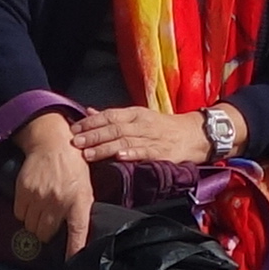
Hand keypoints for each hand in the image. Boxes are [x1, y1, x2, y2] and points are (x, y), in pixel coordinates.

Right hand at [8, 116, 97, 262]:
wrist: (53, 142)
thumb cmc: (73, 165)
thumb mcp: (85, 187)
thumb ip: (80, 210)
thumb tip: (77, 233)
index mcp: (79, 201)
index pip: (77, 232)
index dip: (74, 251)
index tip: (72, 263)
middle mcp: (59, 201)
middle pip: (46, 233)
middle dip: (47, 232)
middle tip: (49, 222)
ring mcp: (40, 197)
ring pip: (31, 226)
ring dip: (34, 223)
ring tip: (40, 210)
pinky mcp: (24, 191)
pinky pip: (19, 214)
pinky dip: (23, 212)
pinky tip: (31, 202)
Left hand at [68, 103, 210, 166]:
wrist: (195, 135)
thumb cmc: (163, 127)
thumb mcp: (138, 117)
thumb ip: (113, 117)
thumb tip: (88, 112)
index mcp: (135, 114)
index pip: (109, 115)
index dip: (91, 122)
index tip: (74, 129)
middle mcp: (142, 123)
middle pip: (114, 128)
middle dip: (93, 135)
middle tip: (75, 142)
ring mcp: (152, 137)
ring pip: (125, 141)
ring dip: (105, 148)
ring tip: (88, 154)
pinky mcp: (162, 152)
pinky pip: (144, 152)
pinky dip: (131, 154)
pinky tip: (119, 157)